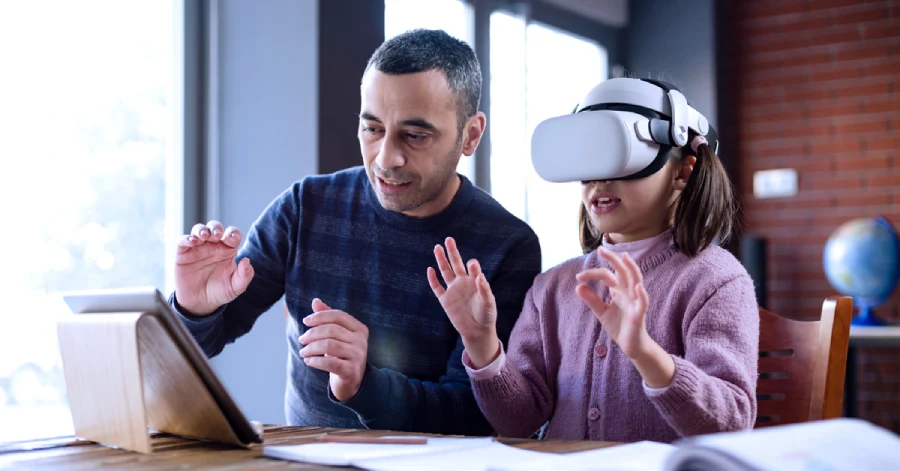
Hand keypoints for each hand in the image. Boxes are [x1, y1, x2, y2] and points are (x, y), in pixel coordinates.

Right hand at [175, 220, 253, 315]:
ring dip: (201, 230)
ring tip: (204, 236)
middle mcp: (213, 246)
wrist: (201, 303)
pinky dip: (186, 238)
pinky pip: (183, 241)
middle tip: (217, 235)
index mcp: (228, 250)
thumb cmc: (220, 292)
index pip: (232, 235)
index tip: (233, 238)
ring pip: (198, 230)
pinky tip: (191, 242)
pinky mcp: (183, 254)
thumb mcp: (236, 287)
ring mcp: (198, 248)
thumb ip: (244, 276)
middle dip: (216, 228)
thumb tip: (246, 261)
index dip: (233, 233)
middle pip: (215, 228)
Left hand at [299, 299, 368, 401]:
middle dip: (312, 333)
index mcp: (359, 328)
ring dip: (311, 348)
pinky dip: (315, 361)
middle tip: (301, 339)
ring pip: (329, 345)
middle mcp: (361, 341)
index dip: (320, 316)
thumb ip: (328, 318)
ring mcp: (358, 356)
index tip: (305, 321)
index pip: (338, 315)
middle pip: (331, 330)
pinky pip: (330, 363)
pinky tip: (308, 361)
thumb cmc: (342, 354)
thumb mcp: (337, 335)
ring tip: (303, 352)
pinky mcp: (351, 370)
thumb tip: (316, 301)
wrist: (352, 381)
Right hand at [427, 237, 499, 368]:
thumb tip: (480, 275)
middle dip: (452, 252)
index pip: (473, 269)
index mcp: (475, 282)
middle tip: (449, 239)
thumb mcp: (488, 303)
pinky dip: (433, 279)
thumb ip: (485, 289)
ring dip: (441, 260)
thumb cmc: (486, 316)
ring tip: (437, 247)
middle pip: (456, 264)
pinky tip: (430, 269)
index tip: (472, 265)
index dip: (472, 266)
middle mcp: (463, 283)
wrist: (477, 331)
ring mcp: (453, 290)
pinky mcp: (445, 300)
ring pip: (445, 272)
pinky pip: (437, 287)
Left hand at [575, 247, 650, 358]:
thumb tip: (578, 286)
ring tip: (625, 258)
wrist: (631, 346)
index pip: (606, 275)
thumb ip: (592, 299)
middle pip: (623, 271)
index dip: (593, 274)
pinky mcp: (639, 314)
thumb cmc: (619, 326)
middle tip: (601, 249)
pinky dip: (641, 295)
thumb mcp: (601, 312)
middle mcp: (628, 292)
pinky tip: (638, 287)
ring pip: (636, 281)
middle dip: (613, 260)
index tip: (578, 277)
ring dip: (632, 269)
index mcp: (618, 290)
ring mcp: (635, 302)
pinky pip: (643, 303)